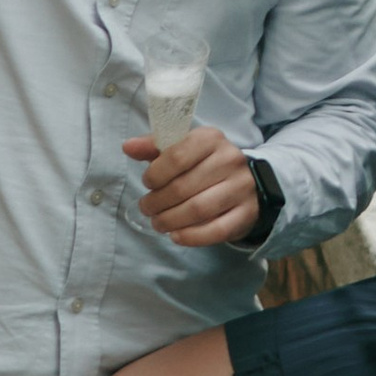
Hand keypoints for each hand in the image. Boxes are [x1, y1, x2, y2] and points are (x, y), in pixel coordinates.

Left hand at [124, 124, 262, 247]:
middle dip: (157, 202)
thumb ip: (154, 147)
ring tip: (158, 223)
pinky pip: (217, 230)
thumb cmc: (205, 164)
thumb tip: (128, 147)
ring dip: (170, 221)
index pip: (176, 156)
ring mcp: (242, 187)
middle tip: (147, 209)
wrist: (246, 182)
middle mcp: (230, 160)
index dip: (155, 174)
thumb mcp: (182, 149)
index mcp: (211, 138)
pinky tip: (176, 236)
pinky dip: (192, 237)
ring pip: (198, 209)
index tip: (147, 184)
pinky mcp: (247, 213)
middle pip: (183, 187)